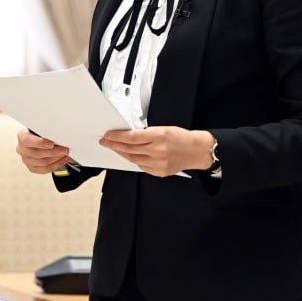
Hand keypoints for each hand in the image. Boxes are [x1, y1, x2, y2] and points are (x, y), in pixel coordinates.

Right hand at [16, 128, 73, 174]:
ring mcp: (26, 160)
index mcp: (22, 136)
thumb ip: (47, 131)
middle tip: (65, 149)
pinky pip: (45, 169)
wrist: (39, 140)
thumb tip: (59, 134)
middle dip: (54, 152)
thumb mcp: (42, 128)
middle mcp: (22, 149)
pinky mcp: (32, 168)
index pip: (28, 141)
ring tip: (65, 154)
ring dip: (56, 158)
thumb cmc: (41, 133)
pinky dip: (56, 164)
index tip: (52, 143)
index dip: (40, 143)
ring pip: (43, 162)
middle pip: (37, 153)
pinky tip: (63, 159)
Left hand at [99, 127, 213, 177]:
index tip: (108, 135)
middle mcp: (159, 151)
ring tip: (115, 148)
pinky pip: (141, 166)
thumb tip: (127, 136)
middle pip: (129, 149)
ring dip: (122, 153)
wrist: (196, 151)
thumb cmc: (181, 137)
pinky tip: (129, 155)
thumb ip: (146, 134)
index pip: (131, 137)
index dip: (117, 136)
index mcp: (159, 136)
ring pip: (133, 159)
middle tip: (105, 141)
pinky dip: (134, 160)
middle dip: (114, 145)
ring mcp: (159, 163)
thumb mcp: (164, 129)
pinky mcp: (160, 172)